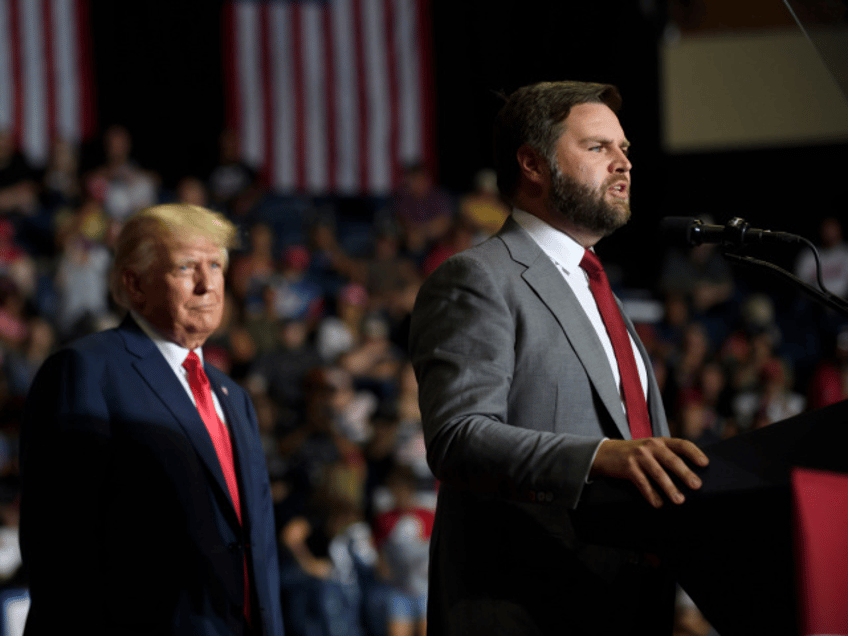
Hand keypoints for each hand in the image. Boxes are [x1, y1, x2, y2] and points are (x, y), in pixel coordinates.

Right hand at [590, 437, 708, 507]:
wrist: (605, 453)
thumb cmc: (634, 454)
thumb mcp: (650, 449)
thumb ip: (666, 455)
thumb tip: (690, 474)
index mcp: (660, 441)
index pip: (682, 444)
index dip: (694, 453)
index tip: (705, 464)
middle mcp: (650, 446)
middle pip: (671, 460)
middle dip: (685, 473)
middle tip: (696, 485)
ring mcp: (639, 456)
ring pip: (658, 473)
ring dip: (670, 488)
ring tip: (679, 500)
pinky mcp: (628, 467)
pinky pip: (642, 483)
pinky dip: (651, 495)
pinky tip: (658, 504)